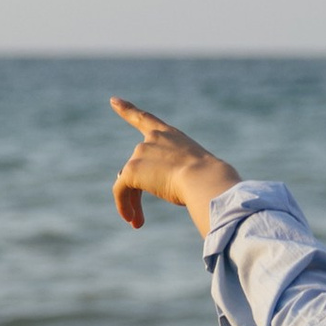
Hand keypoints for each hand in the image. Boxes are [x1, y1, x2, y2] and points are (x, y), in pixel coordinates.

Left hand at [110, 97, 241, 233]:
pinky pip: (121, 190)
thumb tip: (165, 187)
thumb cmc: (211, 180)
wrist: (206, 179)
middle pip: (137, 166)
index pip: (145, 119)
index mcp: (171, 135)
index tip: (113, 101)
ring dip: (133, 204)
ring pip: (129, 182)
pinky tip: (133, 221)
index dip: (127, 110)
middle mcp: (153, 139)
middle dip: (136, 190)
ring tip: (139, 224)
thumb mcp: (197, 171)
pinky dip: (123, 206)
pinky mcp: (132, 169)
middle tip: (140, 217)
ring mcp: (141, 153)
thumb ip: (180, 174)